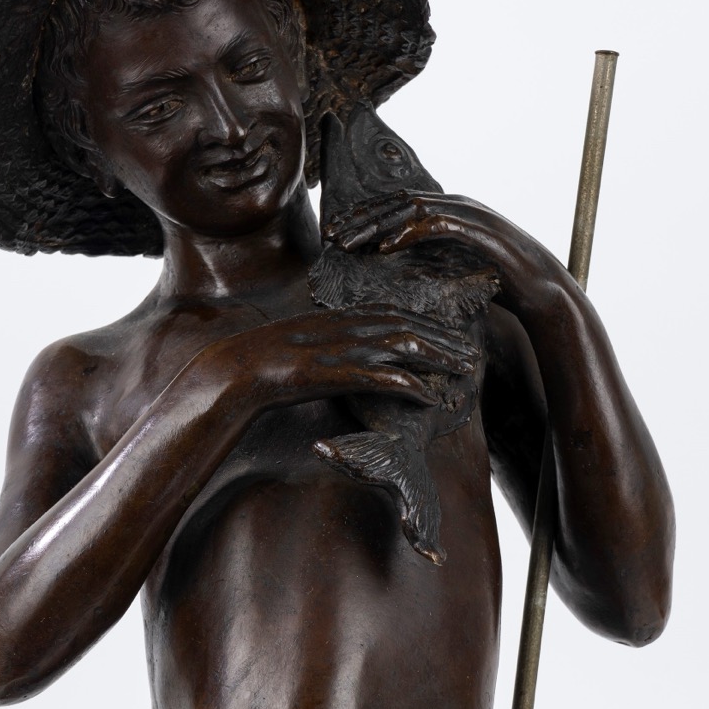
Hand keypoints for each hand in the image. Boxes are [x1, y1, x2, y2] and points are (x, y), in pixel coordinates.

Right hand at [205, 306, 480, 413]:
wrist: (236, 371)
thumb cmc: (264, 361)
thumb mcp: (304, 342)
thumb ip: (329, 340)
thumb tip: (345, 351)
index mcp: (339, 316)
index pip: (394, 312)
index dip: (427, 321)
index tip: (451, 331)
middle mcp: (346, 326)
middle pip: (408, 325)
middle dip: (444, 336)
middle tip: (472, 350)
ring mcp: (342, 348)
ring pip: (404, 346)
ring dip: (438, 356)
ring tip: (465, 369)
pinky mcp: (336, 373)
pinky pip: (382, 378)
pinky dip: (410, 386)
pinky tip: (431, 396)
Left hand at [330, 192, 556, 311]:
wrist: (542, 292)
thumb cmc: (499, 283)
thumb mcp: (454, 268)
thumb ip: (428, 259)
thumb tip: (394, 266)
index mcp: (450, 210)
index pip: (398, 207)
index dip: (364, 218)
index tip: (335, 235)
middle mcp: (457, 204)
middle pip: (397, 203)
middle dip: (361, 219)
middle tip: (330, 237)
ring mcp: (469, 213)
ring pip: (411, 210)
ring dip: (376, 226)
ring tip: (348, 244)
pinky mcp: (478, 229)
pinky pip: (436, 225)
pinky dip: (408, 234)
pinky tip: (384, 249)